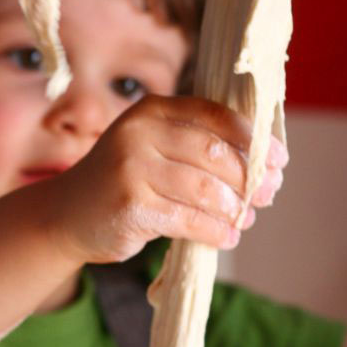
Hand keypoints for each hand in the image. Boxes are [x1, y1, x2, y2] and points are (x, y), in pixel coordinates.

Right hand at [49, 95, 287, 264]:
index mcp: (151, 110)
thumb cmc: (122, 182)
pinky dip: (214, 231)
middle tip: (266, 195)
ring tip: (244, 219)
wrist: (66, 215)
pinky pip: (188, 220)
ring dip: (234, 208)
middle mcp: (139, 133)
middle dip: (249, 177)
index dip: (253, 139)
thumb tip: (265, 166)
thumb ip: (194, 147)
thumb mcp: (151, 148)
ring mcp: (132, 169)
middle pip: (214, 153)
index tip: (279, 159)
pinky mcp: (130, 207)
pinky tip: (226, 237)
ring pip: (204, 189)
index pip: (214, 115)